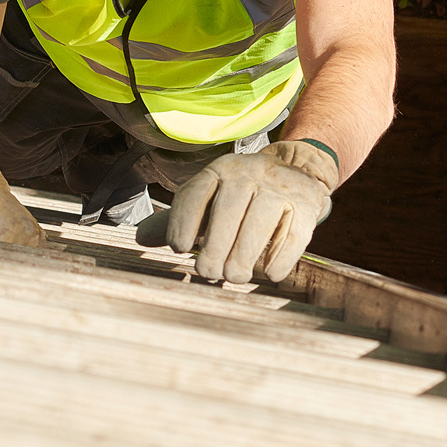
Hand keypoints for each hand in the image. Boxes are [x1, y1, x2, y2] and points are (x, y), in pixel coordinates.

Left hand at [135, 140, 335, 282]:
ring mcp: (279, 188)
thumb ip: (177, 220)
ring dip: (246, 253)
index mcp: (219, 171)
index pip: (196, 192)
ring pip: (261, 219)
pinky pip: (293, 233)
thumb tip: (140, 238)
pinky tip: (270, 275)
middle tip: (207, 272)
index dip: (184, 220)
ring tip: (234, 277)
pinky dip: (282, 257)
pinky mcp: (306, 206)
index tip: (178, 248)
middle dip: (216, 244)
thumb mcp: (208, 199)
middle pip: (229, 208)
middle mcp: (248, 174)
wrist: (296, 169)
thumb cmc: (241, 194)